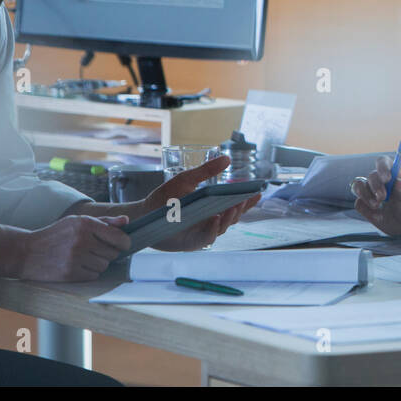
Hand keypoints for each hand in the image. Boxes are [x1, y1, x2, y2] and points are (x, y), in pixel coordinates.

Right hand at [15, 215, 130, 280]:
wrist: (26, 252)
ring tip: (83, 257)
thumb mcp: (76, 222)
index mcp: (85, 224)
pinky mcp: (70, 273)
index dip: (124, 243)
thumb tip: (126, 221)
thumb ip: (104, 221)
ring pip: (104, 265)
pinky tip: (77, 265)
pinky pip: (94, 275)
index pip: (119, 237)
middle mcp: (82, 240)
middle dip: (107, 253)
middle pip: (113, 253)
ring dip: (98, 263)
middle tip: (94, 250)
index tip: (123, 245)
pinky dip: (89, 272)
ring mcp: (76, 258)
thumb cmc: (55, 235)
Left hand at [142, 154, 262, 251]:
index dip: (248, 201)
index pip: (234, 205)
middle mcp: (210, 222)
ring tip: (231, 208)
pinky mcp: (191, 243)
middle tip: (242, 199)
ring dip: (228, 219)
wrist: (143, 213)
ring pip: (222, 228)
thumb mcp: (187, 179)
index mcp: (212, 208)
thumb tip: (226, 158)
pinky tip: (214, 221)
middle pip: (232, 218)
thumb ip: (206, 171)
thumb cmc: (165, 197)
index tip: (258, 192)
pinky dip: (211, 230)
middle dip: (239, 209)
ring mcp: (202, 233)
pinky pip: (205, 238)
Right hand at [351, 155, 400, 235]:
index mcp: (390, 172)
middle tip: (383, 197)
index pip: (382, 162)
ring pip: (358, 186)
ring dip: (365, 195)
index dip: (382, 167)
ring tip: (377, 206)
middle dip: (376, 186)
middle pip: (371, 176)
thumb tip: (397, 182)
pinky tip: (378, 216)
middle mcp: (378, 180)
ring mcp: (369, 192)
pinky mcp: (363, 205)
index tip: (387, 178)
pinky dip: (366, 210)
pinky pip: (358, 203)